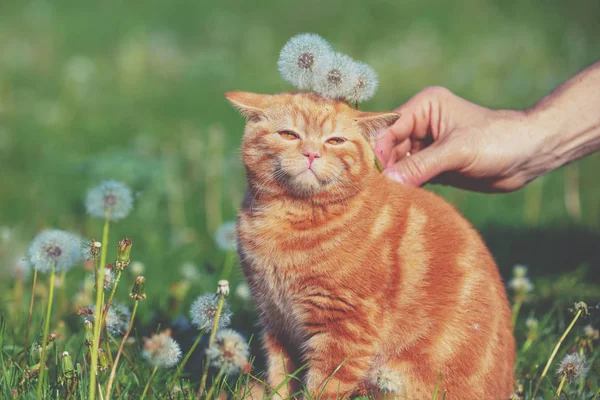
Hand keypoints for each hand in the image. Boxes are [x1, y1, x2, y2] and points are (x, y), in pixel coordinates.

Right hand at [375, 87, 549, 191]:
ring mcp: (426, 147)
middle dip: (383, 169)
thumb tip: (388, 182)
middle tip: (373, 193)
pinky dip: (405, 188)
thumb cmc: (497, 142)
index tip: (368, 176)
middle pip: (388, 148)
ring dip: (393, 181)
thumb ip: (421, 166)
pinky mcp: (433, 166)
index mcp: (423, 107)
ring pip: (397, 165)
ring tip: (383, 199)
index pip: (387, 129)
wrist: (529, 156)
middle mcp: (420, 125)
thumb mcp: (457, 152)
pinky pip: (410, 177)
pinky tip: (398, 201)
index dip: (377, 151)